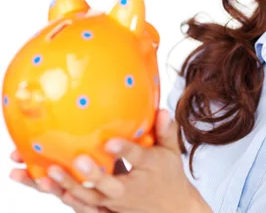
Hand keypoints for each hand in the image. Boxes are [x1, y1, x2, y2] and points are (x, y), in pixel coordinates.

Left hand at [25, 109, 210, 212]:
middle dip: (93, 175)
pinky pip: (83, 206)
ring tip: (48, 172)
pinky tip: (47, 185)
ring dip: (68, 186)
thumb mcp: (171, 151)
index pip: (137, 157)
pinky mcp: (106, 210)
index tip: (110, 142)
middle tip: (77, 160)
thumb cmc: (168, 174)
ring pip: (90, 199)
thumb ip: (166, 130)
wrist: (171, 210)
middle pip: (110, 185)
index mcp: (148, 168)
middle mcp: (130, 189)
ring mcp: (116, 203)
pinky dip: (65, 197)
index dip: (124, 151)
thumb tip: (162, 109)